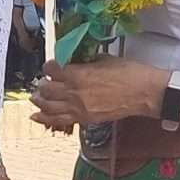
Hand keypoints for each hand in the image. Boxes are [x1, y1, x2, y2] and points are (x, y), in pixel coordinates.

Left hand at [31, 58, 162, 131]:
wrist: (144, 93)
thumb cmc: (129, 73)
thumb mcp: (104, 59)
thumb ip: (85, 62)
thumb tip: (75, 62)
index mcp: (78, 74)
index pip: (51, 70)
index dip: (48, 67)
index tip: (51, 66)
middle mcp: (74, 92)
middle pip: (46, 89)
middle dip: (41, 84)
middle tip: (42, 82)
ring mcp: (78, 108)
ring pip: (48, 107)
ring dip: (39, 101)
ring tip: (36, 97)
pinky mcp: (84, 119)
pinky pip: (59, 120)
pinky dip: (45, 118)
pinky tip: (37, 116)